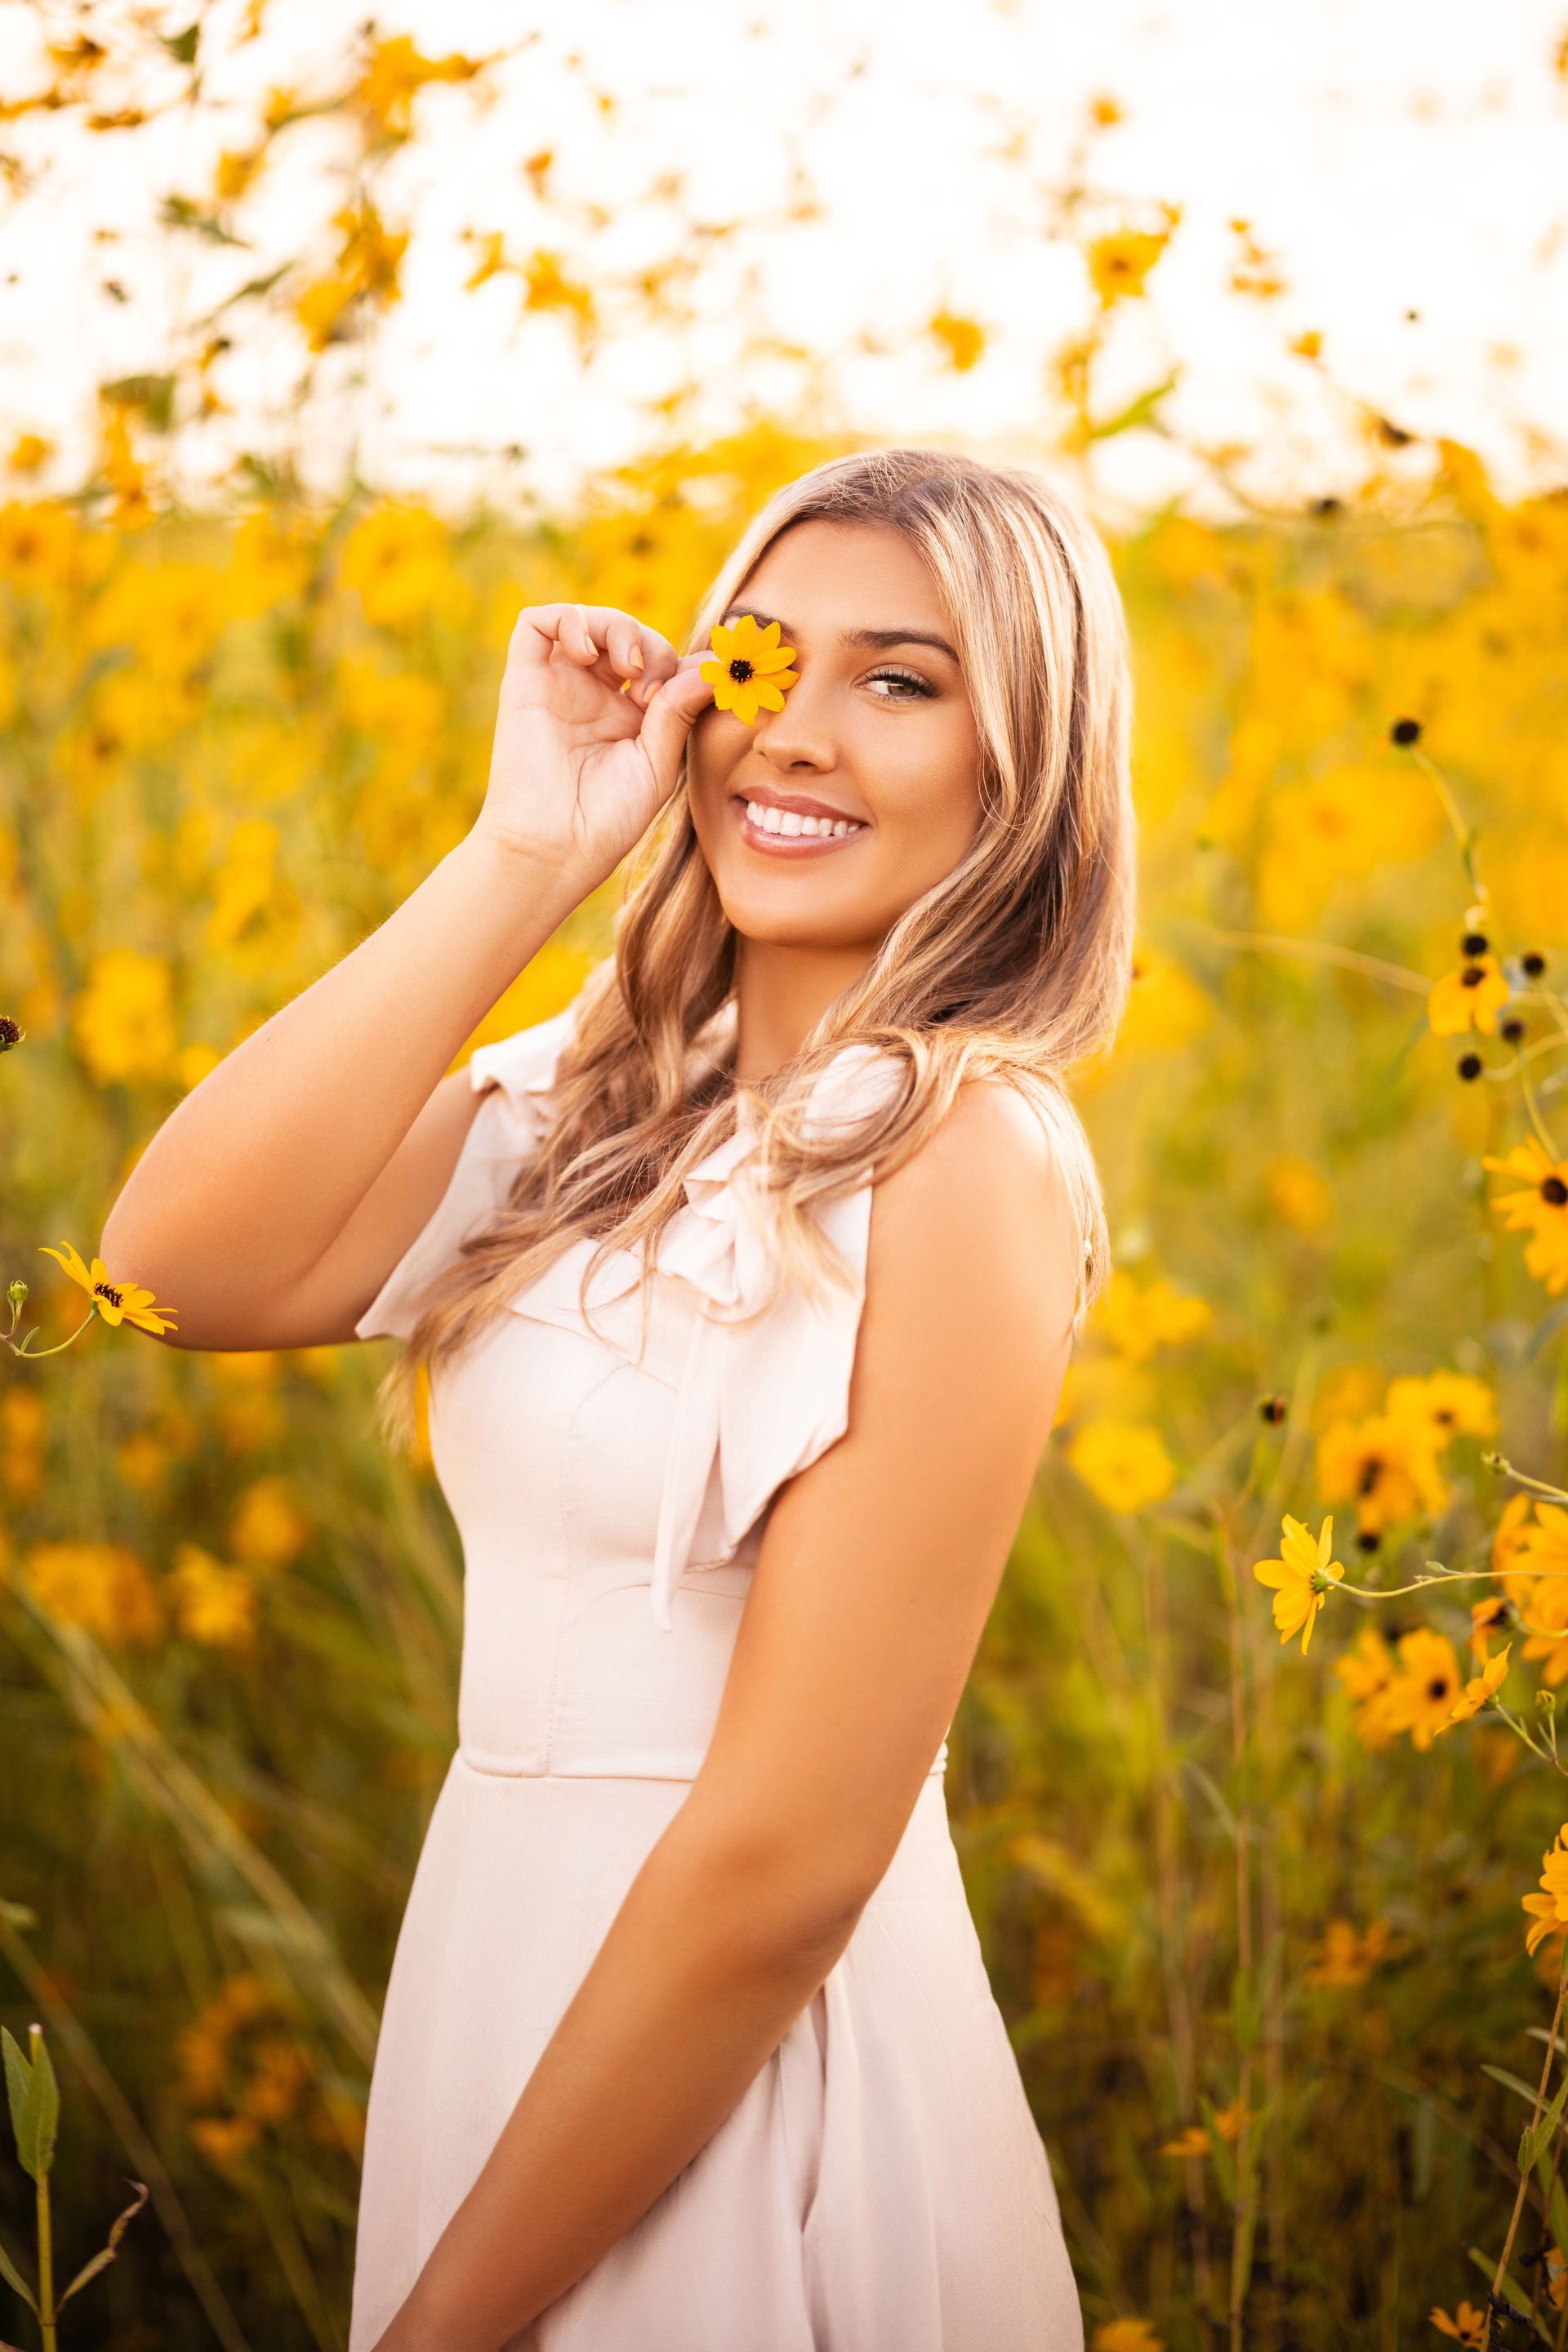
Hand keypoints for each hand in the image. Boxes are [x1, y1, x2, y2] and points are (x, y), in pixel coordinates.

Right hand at [471, 602, 713, 893]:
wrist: (554, 846)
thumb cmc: (607, 819)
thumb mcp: (659, 761)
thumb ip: (681, 709)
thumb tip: (716, 665)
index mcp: (628, 716)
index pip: (660, 661)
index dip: (683, 661)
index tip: (701, 688)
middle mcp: (592, 695)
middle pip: (627, 634)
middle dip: (652, 646)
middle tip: (652, 691)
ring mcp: (558, 685)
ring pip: (587, 620)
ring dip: (617, 627)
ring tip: (628, 668)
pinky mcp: (524, 680)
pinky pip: (537, 623)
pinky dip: (568, 620)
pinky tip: (588, 655)